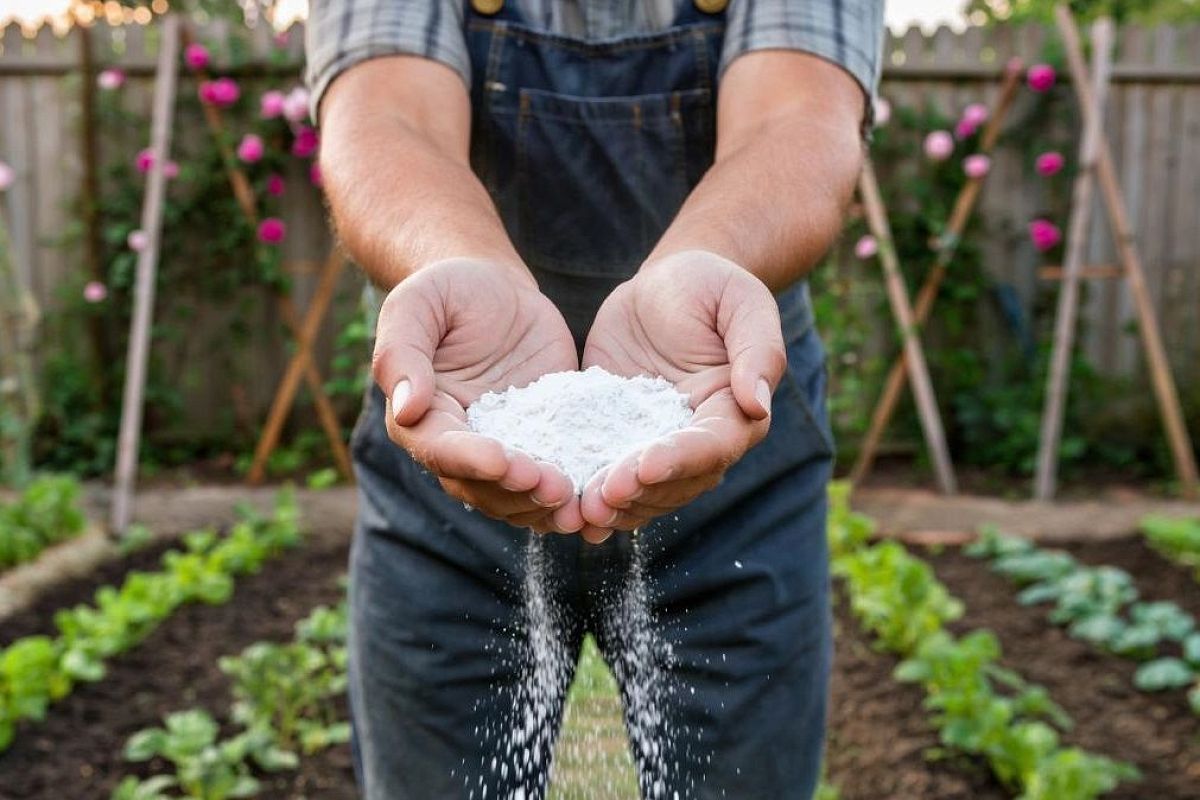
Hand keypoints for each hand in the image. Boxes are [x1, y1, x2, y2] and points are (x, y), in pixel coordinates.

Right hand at [372, 258, 584, 532]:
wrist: (497, 289)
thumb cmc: (448, 290)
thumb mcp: (417, 304)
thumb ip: (402, 352)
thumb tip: (405, 408)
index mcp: (422, 417)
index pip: (440, 448)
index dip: (470, 459)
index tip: (501, 461)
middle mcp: (460, 444)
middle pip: (481, 484)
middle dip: (517, 490)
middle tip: (555, 487)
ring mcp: (504, 447)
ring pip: (517, 495)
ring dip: (545, 504)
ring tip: (579, 501)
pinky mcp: (544, 441)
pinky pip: (556, 475)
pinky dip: (576, 495)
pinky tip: (601, 503)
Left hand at [578, 250, 786, 541]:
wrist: (665, 285)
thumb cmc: (711, 285)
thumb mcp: (741, 303)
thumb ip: (757, 351)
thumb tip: (757, 405)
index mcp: (734, 412)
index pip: (712, 446)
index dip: (679, 460)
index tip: (643, 466)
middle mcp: (700, 438)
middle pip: (676, 482)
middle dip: (639, 493)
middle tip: (601, 497)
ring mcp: (658, 443)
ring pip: (644, 491)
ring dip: (615, 506)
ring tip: (581, 513)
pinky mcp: (620, 437)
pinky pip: (608, 473)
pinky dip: (590, 497)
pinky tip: (565, 513)